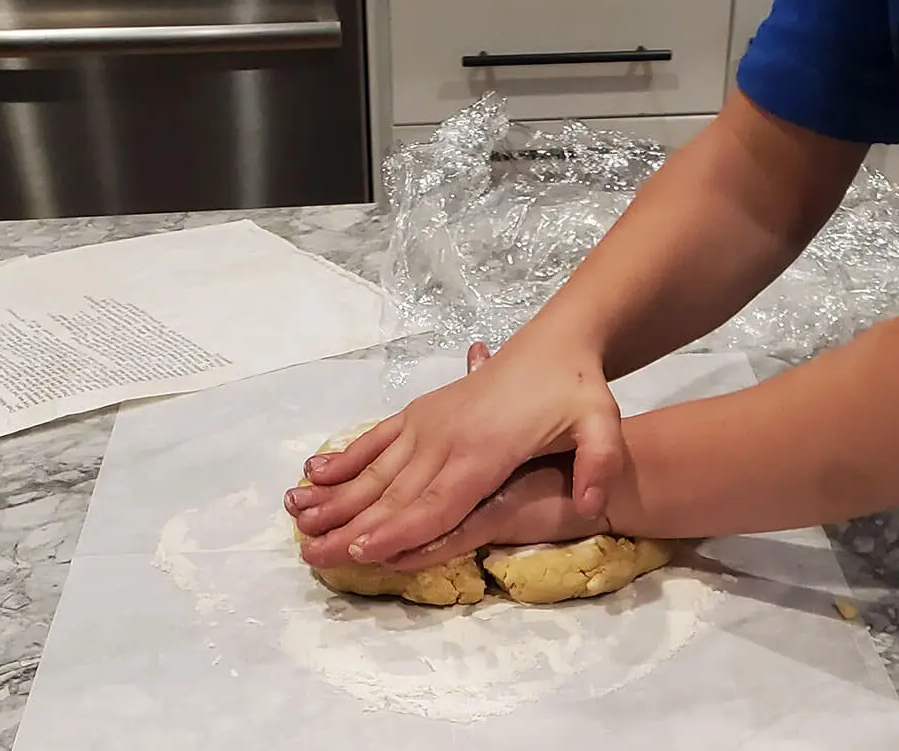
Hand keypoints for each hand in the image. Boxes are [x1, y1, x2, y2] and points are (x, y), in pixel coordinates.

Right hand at [285, 332, 622, 567]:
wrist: (555, 343)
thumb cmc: (576, 388)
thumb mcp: (602, 424)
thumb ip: (601, 462)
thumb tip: (594, 502)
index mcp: (485, 449)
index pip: (438, 500)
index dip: (400, 530)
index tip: (360, 553)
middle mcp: (447, 438)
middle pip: (395, 491)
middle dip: (351, 525)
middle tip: (309, 554)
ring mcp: (429, 423)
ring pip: (376, 468)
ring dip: (336, 496)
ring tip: (296, 518)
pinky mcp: (422, 412)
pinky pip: (377, 438)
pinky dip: (346, 458)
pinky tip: (314, 472)